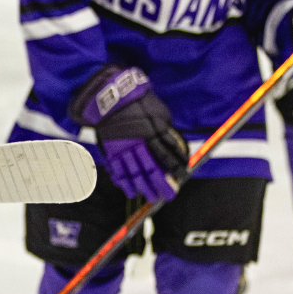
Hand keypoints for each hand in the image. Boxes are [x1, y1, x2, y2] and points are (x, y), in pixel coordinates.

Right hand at [69, 65, 188, 201]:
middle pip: (150, 168)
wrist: (111, 96)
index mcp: (152, 131)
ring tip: (150, 197)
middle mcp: (138, 143)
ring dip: (143, 187)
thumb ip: (165, 130)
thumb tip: (174, 146)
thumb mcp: (158, 112)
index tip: (182, 178)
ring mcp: (122, 148)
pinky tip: (130, 191)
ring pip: (133, 173)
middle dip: (160, 185)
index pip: (166, 155)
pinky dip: (123, 183)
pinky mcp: (110, 150)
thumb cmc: (139, 102)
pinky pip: (117, 170)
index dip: (175, 168)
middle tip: (168, 196)